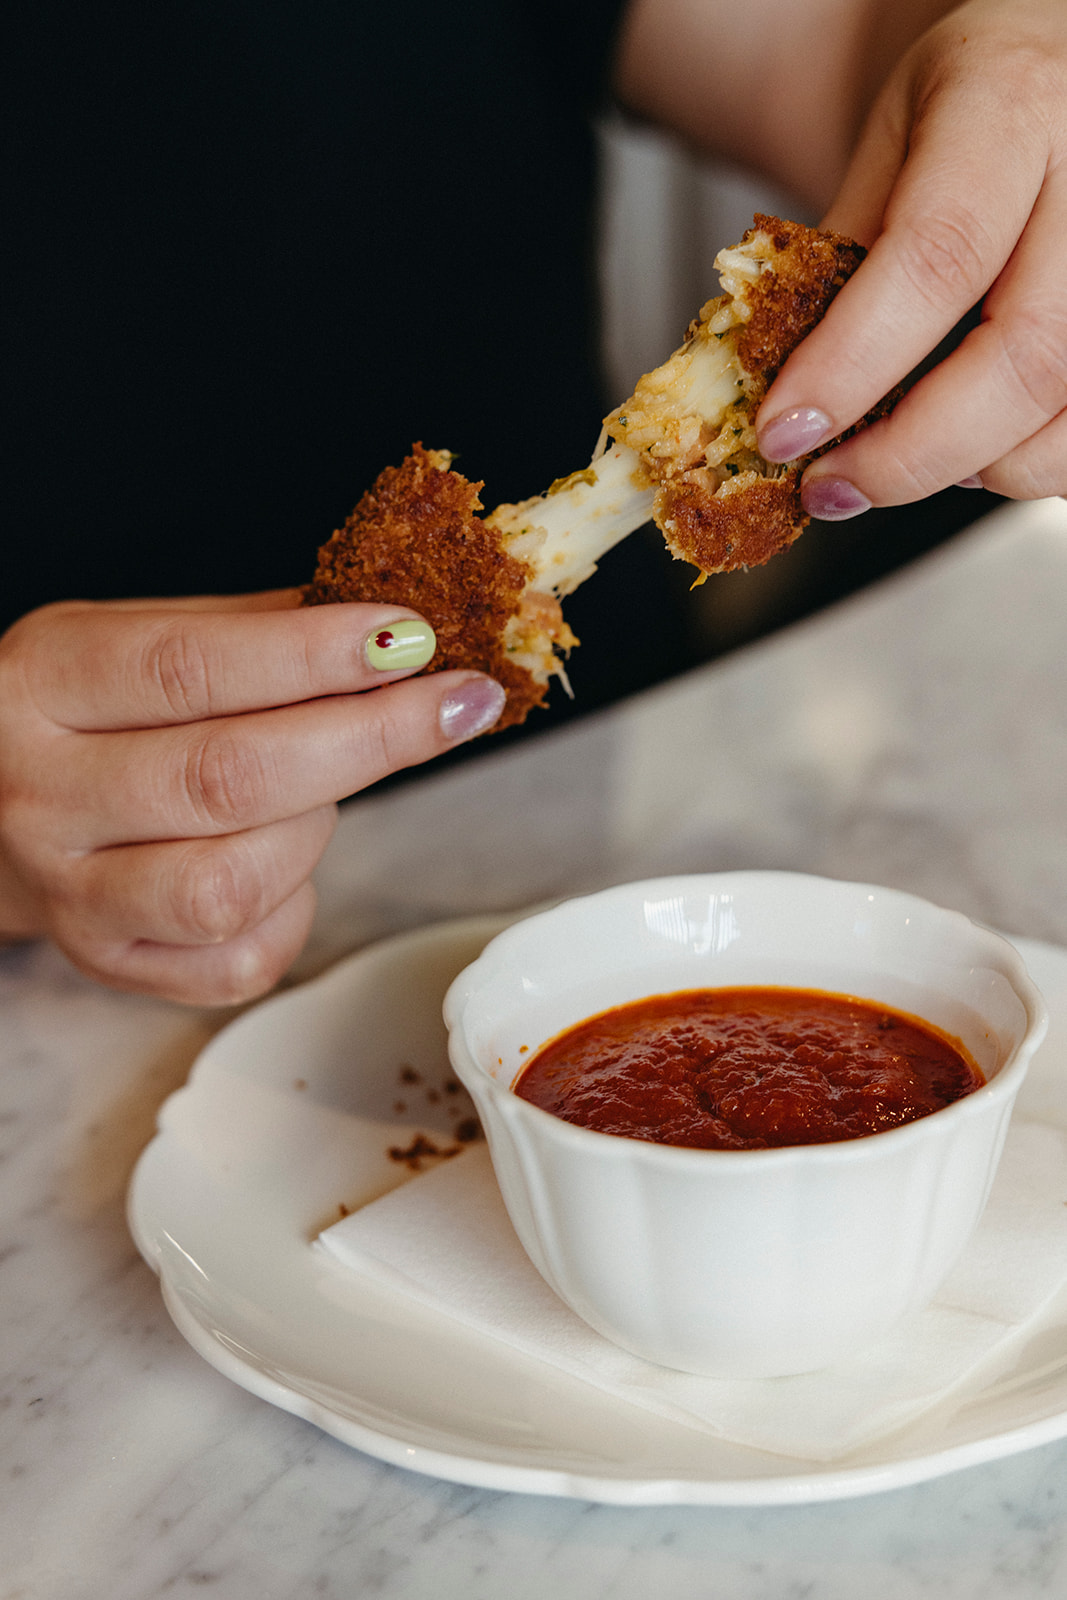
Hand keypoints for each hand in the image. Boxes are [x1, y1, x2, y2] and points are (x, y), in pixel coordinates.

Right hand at [0, 592, 504, 1003]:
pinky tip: (282, 864)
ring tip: (318, 790)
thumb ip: (251, 631)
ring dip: (315, 830)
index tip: (412, 637)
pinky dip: (294, 908)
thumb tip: (395, 628)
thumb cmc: (84, 715)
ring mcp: (75, 897)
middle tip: (456, 703)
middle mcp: (45, 797)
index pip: (191, 668)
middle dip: (369, 738)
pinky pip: (245, 958)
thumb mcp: (131, 639)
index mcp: (44, 686)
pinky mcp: (114, 966)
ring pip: (236, 882)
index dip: (314, 655)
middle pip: (228, 778)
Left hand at [756, 0, 1066, 515]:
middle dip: (909, 451)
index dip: (851, 364)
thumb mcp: (881, 152)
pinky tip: (972, 452)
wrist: (1042, 67)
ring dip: (970, 467)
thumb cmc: (962, 112)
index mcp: (1012, 104)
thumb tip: (779, 401)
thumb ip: (838, 262)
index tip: (782, 432)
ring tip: (897, 462)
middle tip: (829, 485)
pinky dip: (1023, 466)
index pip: (936, 255)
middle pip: (1023, 355)